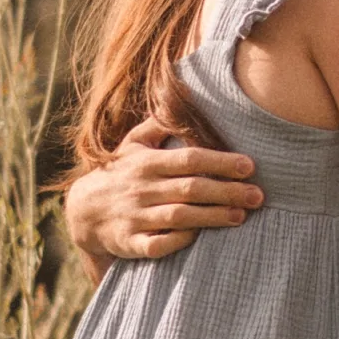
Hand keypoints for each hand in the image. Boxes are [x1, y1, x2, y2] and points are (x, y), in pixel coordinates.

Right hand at [65, 119, 264, 269]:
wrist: (80, 212)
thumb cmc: (119, 173)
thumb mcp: (132, 144)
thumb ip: (159, 123)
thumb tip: (185, 94)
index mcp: (147, 162)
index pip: (190, 159)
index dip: (221, 161)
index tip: (250, 165)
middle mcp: (142, 188)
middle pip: (191, 188)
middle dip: (227, 191)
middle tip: (258, 195)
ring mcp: (135, 216)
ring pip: (179, 216)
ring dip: (212, 217)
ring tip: (241, 216)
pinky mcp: (130, 243)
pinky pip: (157, 245)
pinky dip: (179, 241)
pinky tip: (200, 238)